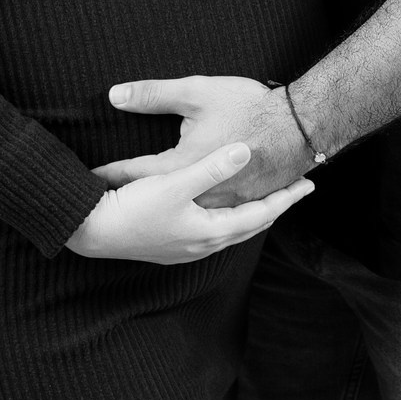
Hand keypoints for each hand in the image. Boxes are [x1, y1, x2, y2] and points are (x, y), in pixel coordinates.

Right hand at [65, 143, 313, 264]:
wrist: (92, 233)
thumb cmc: (133, 209)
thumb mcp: (175, 183)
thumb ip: (211, 168)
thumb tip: (243, 151)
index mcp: (210, 230)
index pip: (260, 215)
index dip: (286, 199)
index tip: (308, 185)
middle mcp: (203, 244)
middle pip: (250, 225)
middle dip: (274, 207)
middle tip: (296, 191)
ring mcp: (186, 248)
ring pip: (232, 231)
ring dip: (252, 214)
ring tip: (267, 199)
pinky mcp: (171, 245)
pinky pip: (214, 232)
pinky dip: (230, 218)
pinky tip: (223, 212)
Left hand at [95, 75, 310, 208]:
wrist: (301, 124)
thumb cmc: (249, 106)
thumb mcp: (197, 93)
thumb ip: (154, 95)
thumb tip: (115, 95)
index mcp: (186, 168)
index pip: (136, 173)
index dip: (111, 173)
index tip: (89, 175)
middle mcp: (203, 196)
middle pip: (159, 204)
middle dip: (132, 205)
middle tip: (106, 210)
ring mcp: (225, 206)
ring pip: (181, 217)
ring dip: (161, 216)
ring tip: (141, 221)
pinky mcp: (244, 205)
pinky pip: (215, 222)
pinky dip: (195, 220)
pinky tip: (194, 222)